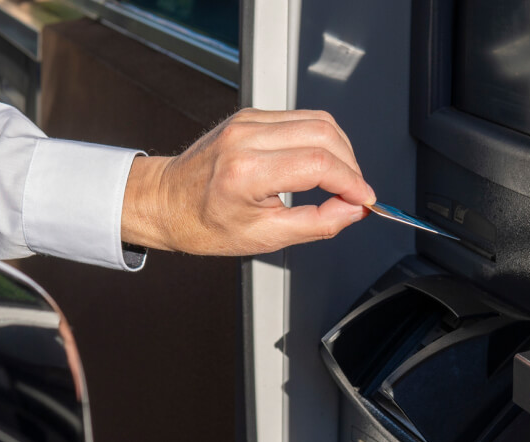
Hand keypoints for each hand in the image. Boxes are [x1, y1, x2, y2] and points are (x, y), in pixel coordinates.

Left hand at [121, 108, 375, 255]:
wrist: (165, 202)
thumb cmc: (202, 224)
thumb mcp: (263, 238)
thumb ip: (316, 224)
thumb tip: (353, 211)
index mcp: (246, 171)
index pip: (319, 164)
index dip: (352, 182)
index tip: (364, 200)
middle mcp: (246, 137)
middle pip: (324, 134)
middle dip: (351, 165)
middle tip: (356, 193)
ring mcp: (247, 121)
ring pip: (317, 120)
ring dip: (340, 149)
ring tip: (342, 179)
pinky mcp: (250, 115)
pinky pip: (300, 118)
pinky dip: (321, 139)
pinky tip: (320, 163)